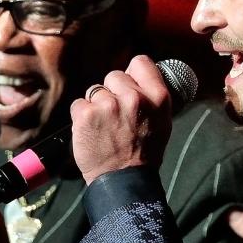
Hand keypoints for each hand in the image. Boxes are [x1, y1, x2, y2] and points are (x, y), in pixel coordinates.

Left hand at [69, 55, 173, 183]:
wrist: (123, 181)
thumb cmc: (144, 154)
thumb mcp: (162, 123)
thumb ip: (152, 97)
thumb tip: (139, 77)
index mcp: (157, 98)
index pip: (141, 62)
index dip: (132, 73)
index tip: (129, 84)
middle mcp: (134, 98)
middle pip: (114, 75)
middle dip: (112, 92)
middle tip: (116, 116)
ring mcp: (108, 105)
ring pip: (95, 90)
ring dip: (96, 106)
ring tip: (104, 127)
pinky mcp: (86, 114)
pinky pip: (79, 104)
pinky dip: (81, 117)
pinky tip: (92, 132)